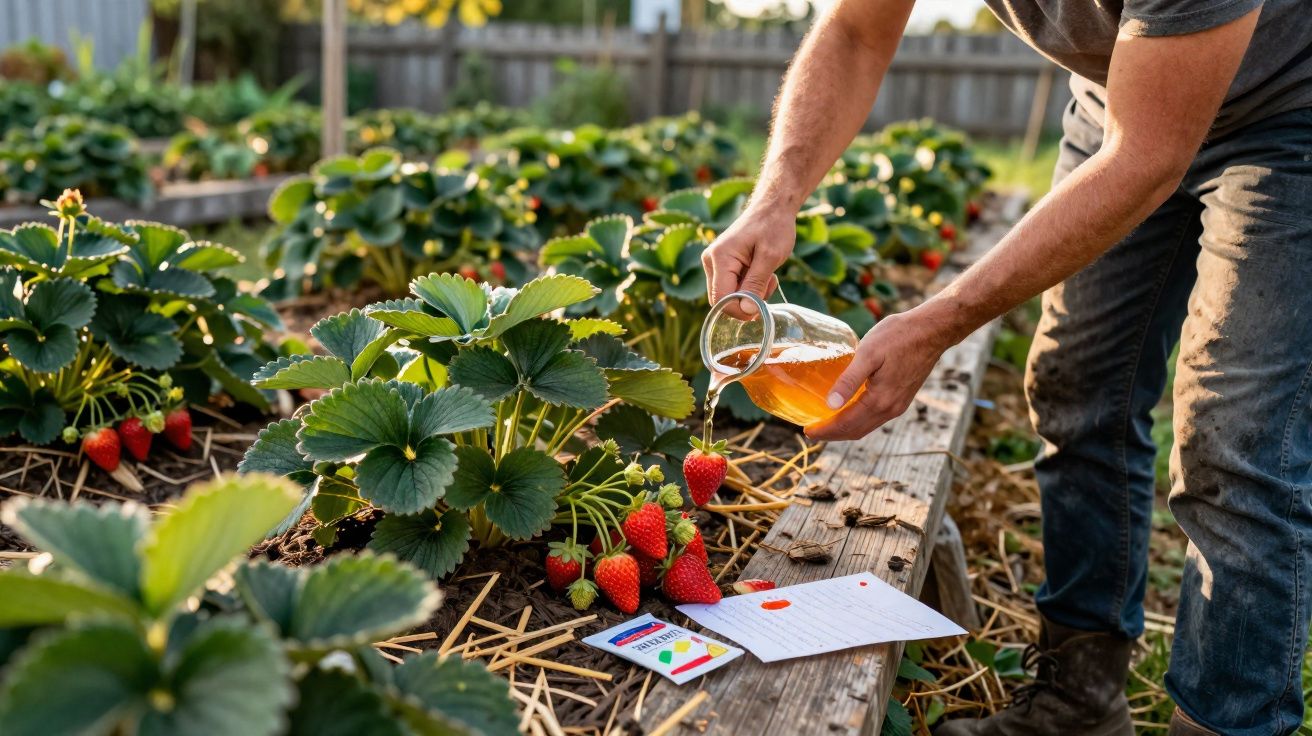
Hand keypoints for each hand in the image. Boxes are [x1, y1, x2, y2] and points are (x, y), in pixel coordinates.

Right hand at [701, 206, 795, 319]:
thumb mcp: (770, 257)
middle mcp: (711, 261)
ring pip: (728, 295)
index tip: (762, 307)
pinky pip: (731, 287)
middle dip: (746, 302)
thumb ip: (756, 284)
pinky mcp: (721, 265)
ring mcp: (714, 263)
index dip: (740, 310)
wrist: (772, 208)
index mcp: (720, 258)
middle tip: (768, 286)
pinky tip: (761, 274)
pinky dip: (748, 287)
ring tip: (768, 277)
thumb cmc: (773, 227)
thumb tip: (746, 311)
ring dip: (750, 294)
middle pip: (722, 300)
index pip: (721, 299)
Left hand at [805, 309, 951, 440]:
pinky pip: (875, 418)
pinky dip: (858, 420)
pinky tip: (848, 410)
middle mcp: (891, 408)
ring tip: (826, 424)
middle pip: (856, 431)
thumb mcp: (869, 353)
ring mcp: (898, 405)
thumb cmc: (899, 336)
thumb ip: (849, 379)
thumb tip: (831, 405)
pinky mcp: (902, 398)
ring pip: (866, 426)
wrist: (932, 330)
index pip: (846, 424)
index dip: (825, 430)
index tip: (807, 431)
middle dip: (832, 434)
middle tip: (812, 431)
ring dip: (845, 429)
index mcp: (880, 400)